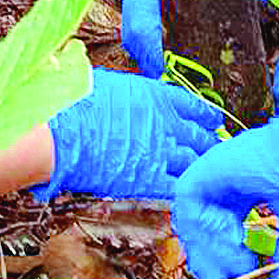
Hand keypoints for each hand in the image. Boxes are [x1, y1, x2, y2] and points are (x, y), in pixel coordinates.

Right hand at [36, 70, 223, 202]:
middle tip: (218, 150)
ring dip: (203, 168)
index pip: (192, 105)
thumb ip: (129, 95)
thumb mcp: (108, 85)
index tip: (214, 120)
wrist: (60, 132)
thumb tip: (127, 98)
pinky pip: (176, 186)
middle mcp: (164, 123)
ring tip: (211, 173)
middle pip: (197, 136)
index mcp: (155, 95)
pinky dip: (185, 189)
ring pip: (193, 162)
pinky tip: (190, 193)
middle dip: (210, 144)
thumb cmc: (74, 103)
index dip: (205, 114)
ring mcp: (158, 152)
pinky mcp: (147, 179)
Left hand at [173, 108, 278, 278]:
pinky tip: (231, 234)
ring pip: (191, 216)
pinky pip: (187, 197)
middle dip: (208, 260)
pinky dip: (203, 221)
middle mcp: (227, 183)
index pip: (220, 230)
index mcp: (246, 192)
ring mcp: (217, 172)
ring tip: (236, 258)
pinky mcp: (210, 164)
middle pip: (201, 227)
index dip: (218, 258)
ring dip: (209, 244)